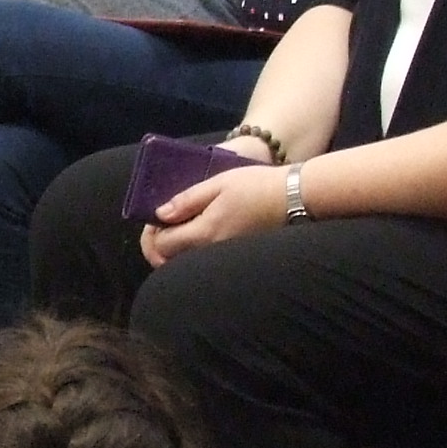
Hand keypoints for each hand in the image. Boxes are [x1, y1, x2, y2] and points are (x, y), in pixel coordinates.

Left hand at [141, 163, 290, 268]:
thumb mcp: (218, 183)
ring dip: (174, 250)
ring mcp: (223, 259)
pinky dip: (191, 252)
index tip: (156, 218)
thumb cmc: (257, 186)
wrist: (295, 199)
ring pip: (185, 264)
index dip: (151, 232)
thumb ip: (187, 200)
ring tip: (180, 227)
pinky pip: (202, 262)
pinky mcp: (233, 258)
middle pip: (168, 262)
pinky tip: (199, 232)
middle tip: (162, 225)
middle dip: (157, 246)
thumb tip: (160, 214)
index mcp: (205, 233)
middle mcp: (211, 252)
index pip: (160, 246)